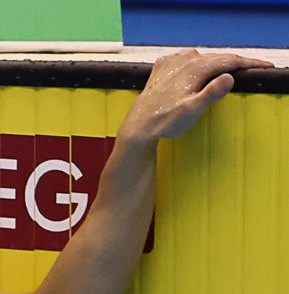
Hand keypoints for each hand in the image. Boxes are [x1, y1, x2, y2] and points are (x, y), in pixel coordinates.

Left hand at [120, 50, 272, 143]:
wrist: (138, 127)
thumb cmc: (165, 122)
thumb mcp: (192, 110)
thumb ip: (212, 93)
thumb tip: (230, 77)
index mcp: (195, 67)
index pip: (228, 60)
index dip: (248, 63)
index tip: (263, 67)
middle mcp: (183, 60)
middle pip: (216, 58)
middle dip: (234, 63)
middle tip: (251, 69)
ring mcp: (171, 62)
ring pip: (202, 58)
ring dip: (216, 63)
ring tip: (229, 70)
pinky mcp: (161, 68)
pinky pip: (185, 61)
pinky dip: (197, 64)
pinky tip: (199, 70)